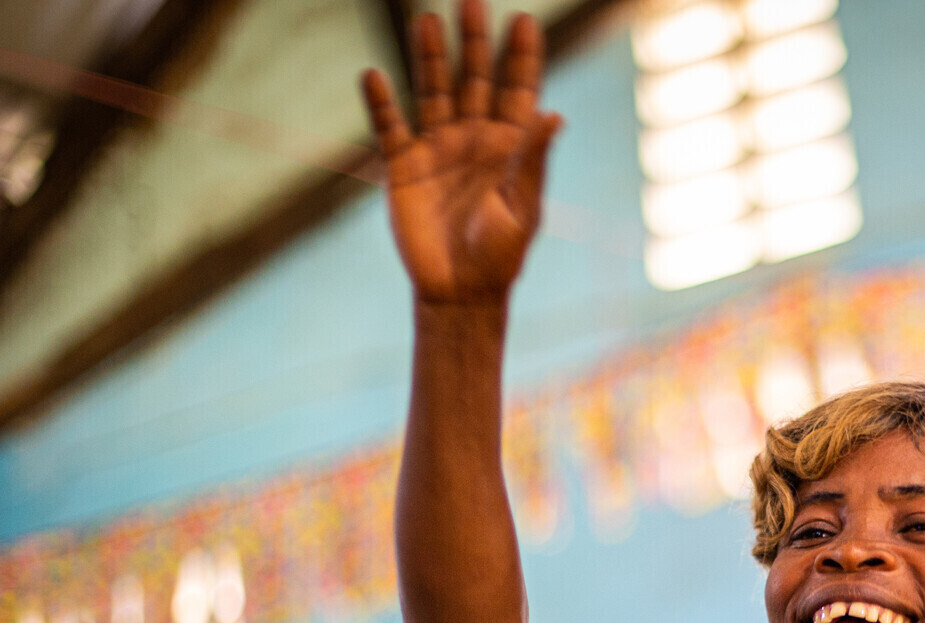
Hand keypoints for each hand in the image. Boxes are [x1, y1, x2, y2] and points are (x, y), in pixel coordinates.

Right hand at [361, 0, 561, 304]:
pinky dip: (380, 102)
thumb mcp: (522, 207)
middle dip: (472, 41)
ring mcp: (438, 149)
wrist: (460, 291)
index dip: (521, 56)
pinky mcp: (404, 167)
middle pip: (474, 78)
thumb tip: (552, 113)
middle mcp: (474, 138)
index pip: (517, 90)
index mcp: (510, 147)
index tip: (523, 20)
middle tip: (470, 0)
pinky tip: (373, 74)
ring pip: (432, 91)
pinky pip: (390, 126)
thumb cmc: (501, 254)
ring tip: (424, 19)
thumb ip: (531, 159)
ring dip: (428, 57)